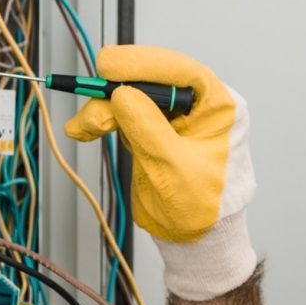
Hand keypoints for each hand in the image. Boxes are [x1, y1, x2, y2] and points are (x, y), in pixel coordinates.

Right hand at [65, 45, 256, 299]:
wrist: (199, 240)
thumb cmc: (206, 209)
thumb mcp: (175, 169)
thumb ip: (148, 129)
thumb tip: (123, 95)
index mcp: (220, 107)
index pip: (182, 71)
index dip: (144, 64)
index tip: (110, 65)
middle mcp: (198, 105)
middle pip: (152, 80)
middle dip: (117, 91)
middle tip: (94, 104)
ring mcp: (174, 117)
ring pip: (132, 96)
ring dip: (104, 108)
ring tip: (85, 128)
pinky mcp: (154, 129)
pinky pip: (125, 114)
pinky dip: (103, 119)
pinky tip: (85, 129)